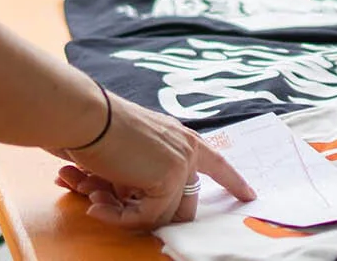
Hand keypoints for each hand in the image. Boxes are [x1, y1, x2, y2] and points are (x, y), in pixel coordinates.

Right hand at [51, 95, 253, 229]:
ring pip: (163, 215)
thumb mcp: (128, 156)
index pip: (216, 163)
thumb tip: (143, 213)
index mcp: (180, 137)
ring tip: (93, 199)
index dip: (233, 181)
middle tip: (106, 207)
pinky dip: (118, 218)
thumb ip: (143, 180)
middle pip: (185, 205)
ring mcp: (181, 163)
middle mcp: (186, 149)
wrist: (86, 118)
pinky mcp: (169, 178)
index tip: (249, 195)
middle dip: (146, 215)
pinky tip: (95, 205)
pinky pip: (147, 217)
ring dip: (123, 215)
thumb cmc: (95, 132)